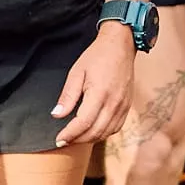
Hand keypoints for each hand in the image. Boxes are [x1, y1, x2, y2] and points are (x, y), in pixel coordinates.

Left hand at [52, 23, 135, 146]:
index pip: (83, 123)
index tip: (59, 139)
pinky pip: (116, 128)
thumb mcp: (77, 72)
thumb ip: (68, 96)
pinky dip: (103, 134)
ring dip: (89, 139)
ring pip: (105, 133)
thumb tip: (57, 115)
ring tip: (76, 137)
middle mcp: (113, 103)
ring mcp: (122, 106)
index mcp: (99, 93)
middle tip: (64, 139)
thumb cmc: (97, 56)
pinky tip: (93, 130)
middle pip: (95, 132)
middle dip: (77, 140)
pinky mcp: (127, 106)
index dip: (70, 134)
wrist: (120, 45)